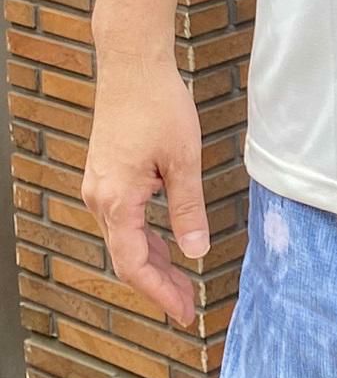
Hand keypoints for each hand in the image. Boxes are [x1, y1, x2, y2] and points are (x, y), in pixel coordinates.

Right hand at [81, 46, 210, 329]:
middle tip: (189, 305)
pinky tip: (167, 241)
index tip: (184, 313)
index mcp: (117, 200)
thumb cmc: (158, 105)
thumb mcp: (183, 159)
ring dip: (152, 260)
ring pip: (124, 238)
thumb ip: (188, 208)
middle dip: (159, 283)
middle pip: (127, 256)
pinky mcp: (106, 173)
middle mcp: (100, 198)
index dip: (160, 293)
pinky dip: (144, 236)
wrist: (132, 64)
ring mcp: (99, 186)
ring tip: (182, 281)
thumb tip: (196, 252)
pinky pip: (123, 217)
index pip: (135, 264)